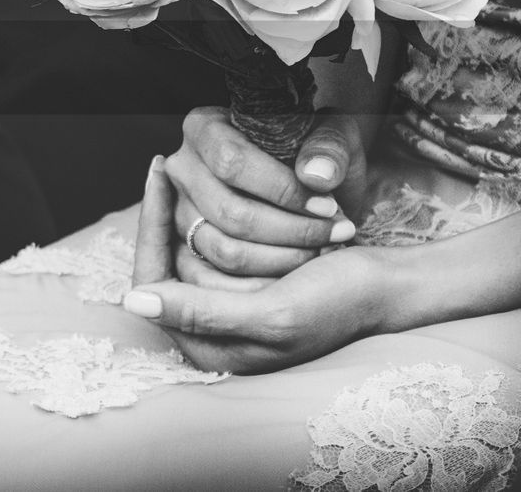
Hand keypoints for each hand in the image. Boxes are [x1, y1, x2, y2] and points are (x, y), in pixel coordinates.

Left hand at [125, 159, 388, 373]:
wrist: (387, 286)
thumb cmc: (339, 303)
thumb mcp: (273, 313)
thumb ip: (202, 312)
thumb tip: (133, 302)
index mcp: (208, 350)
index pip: (151, 279)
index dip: (150, 224)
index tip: (158, 170)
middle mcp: (209, 332)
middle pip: (167, 260)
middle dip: (190, 220)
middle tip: (205, 176)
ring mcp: (224, 305)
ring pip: (189, 246)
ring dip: (208, 213)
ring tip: (230, 185)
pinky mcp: (241, 282)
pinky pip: (213, 239)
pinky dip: (222, 212)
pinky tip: (227, 182)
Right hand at [163, 108, 361, 280]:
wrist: (311, 183)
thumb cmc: (316, 154)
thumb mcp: (333, 135)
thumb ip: (330, 148)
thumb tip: (316, 177)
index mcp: (203, 128)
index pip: (232, 162)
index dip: (282, 190)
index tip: (327, 206)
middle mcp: (182, 170)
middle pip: (228, 213)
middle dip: (290, 231)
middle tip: (335, 233)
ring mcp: (179, 213)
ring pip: (224, 251)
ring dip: (281, 260)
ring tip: (322, 250)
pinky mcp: (187, 251)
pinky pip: (221, 282)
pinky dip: (266, 283)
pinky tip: (301, 272)